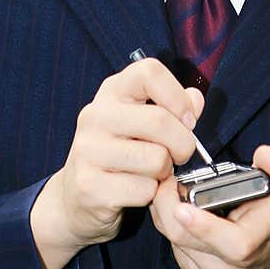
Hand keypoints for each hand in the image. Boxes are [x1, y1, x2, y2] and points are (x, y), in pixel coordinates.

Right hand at [30, 57, 203, 268]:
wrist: (74, 197)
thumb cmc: (117, 154)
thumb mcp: (140, 122)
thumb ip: (171, 108)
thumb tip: (195, 99)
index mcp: (111, 92)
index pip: (149, 72)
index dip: (178, 97)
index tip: (187, 120)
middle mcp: (95, 115)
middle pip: (160, 121)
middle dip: (183, 144)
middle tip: (179, 156)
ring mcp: (89, 150)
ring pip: (156, 159)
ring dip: (165, 173)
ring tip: (152, 173)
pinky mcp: (90, 185)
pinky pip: (144, 190)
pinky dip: (151, 195)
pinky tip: (137, 190)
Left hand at [149, 145, 269, 268]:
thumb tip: (264, 154)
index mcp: (253, 242)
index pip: (228, 242)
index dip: (202, 225)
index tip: (182, 206)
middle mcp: (230, 263)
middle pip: (185, 238)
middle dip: (167, 205)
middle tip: (166, 176)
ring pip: (172, 240)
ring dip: (164, 211)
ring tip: (171, 186)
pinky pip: (171, 246)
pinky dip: (167, 223)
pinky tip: (177, 205)